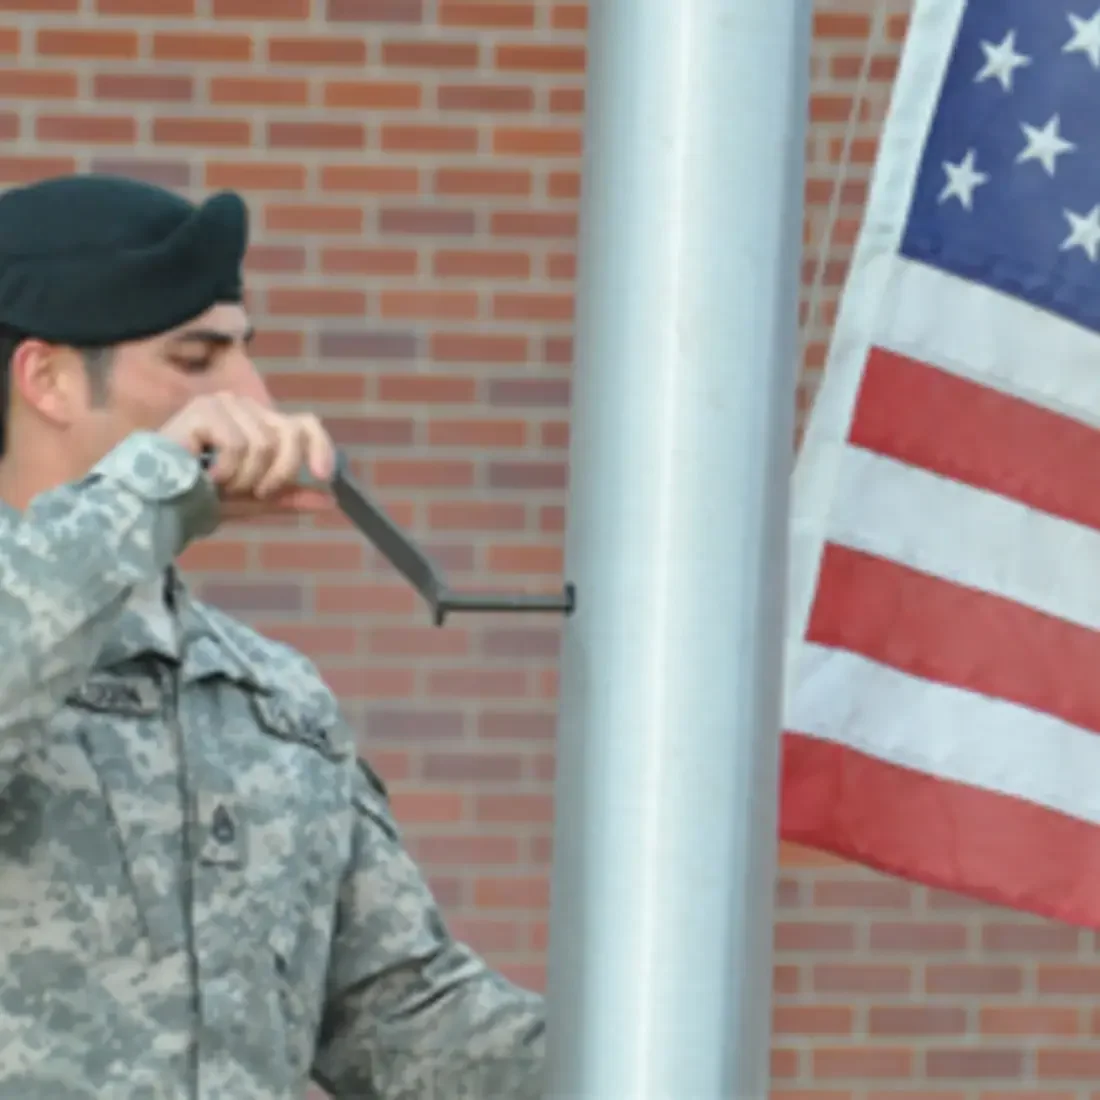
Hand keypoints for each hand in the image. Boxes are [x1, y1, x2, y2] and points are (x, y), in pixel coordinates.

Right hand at [158, 393, 335, 519]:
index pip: (305, 424)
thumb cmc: (196, 500)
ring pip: (264, 444)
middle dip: (277, 473)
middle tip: (253, 493)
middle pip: (289, 434)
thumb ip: (287, 497)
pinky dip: (226, 470)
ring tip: (217, 484)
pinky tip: (202, 474)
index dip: (321, 447)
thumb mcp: (252, 501)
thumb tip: (330, 500)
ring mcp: (224, 404)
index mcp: (259, 424)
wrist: (153, 504)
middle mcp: (244, 408)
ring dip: (244, 477)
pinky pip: (239, 444)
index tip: (325, 476)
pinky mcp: (205, 410)